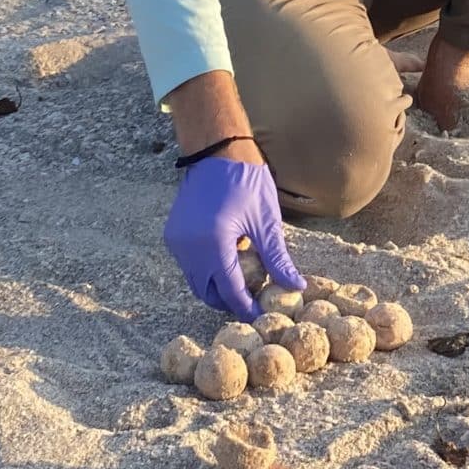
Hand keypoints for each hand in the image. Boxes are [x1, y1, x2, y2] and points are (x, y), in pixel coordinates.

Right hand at [165, 151, 304, 318]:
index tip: (261, 317)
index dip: (246, 307)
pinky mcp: (172, 234)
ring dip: (216, 286)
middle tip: (252, 301)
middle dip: (228, 301)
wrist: (216, 151)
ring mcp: (177, 242)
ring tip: (243, 282)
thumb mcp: (266, 222)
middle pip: (207, 292)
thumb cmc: (246, 181)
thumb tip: (296, 287)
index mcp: (213, 245)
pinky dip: (206, 270)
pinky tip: (227, 261)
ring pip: (196, 280)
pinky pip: (189, 264)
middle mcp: (189, 247)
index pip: (230, 291)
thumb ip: (278, 259)